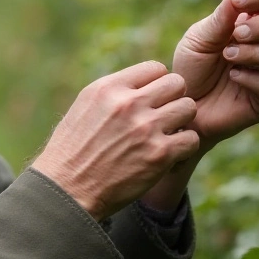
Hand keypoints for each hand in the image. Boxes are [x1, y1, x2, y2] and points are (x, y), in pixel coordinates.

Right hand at [31, 62, 198, 221]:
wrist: (67, 191)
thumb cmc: (74, 150)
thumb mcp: (86, 107)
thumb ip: (115, 91)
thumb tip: (145, 83)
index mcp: (109, 88)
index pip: (155, 68)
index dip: (158, 83)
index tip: (152, 100)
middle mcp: (128, 104)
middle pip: (177, 83)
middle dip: (174, 98)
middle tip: (164, 115)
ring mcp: (146, 128)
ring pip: (188, 108)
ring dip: (182, 121)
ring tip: (168, 134)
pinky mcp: (159, 155)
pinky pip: (191, 139)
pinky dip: (185, 147)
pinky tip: (170, 154)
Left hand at [173, 0, 258, 150]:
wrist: (183, 106)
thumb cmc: (192, 68)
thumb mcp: (199, 39)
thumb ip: (220, 19)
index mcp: (252, 21)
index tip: (237, 2)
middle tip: (237, 33)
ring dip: (254, 52)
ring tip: (227, 56)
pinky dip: (252, 78)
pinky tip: (233, 77)